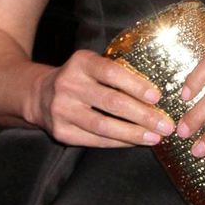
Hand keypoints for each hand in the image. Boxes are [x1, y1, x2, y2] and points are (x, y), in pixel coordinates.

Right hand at [33, 49, 174, 147]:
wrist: (39, 95)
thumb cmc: (79, 79)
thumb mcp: (92, 65)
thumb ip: (116, 73)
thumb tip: (155, 95)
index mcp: (81, 62)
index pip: (112, 72)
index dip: (136, 85)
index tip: (157, 97)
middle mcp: (69, 84)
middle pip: (112, 102)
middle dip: (143, 115)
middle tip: (165, 125)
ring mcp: (62, 109)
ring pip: (104, 126)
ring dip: (133, 133)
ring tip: (154, 137)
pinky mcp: (61, 132)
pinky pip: (95, 140)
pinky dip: (118, 142)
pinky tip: (134, 142)